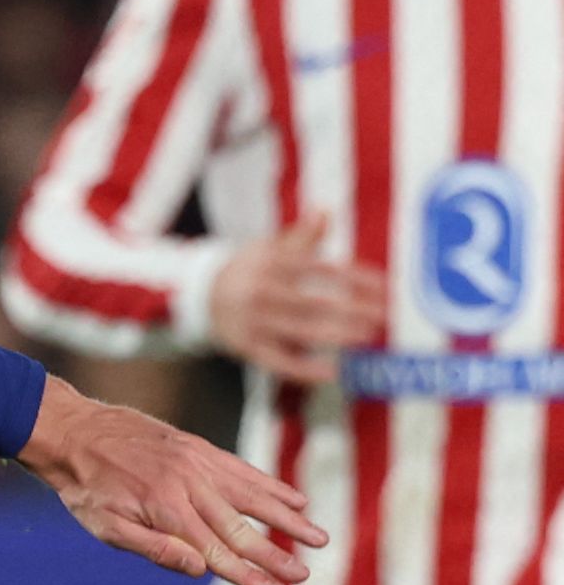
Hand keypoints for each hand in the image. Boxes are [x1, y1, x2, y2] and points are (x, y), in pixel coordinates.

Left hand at [16, 372, 324, 584]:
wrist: (76, 432)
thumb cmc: (88, 489)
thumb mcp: (106, 527)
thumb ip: (154, 548)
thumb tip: (199, 569)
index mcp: (166, 510)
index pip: (216, 551)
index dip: (249, 574)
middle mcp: (189, 485)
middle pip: (241, 527)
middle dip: (276, 554)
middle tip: (306, 575)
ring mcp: (199, 463)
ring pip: (253, 496)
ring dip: (288, 519)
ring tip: (318, 537)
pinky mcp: (201, 448)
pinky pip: (243, 470)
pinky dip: (271, 486)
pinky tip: (295, 500)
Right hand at [206, 215, 384, 384]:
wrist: (198, 294)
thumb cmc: (249, 270)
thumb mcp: (270, 248)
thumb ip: (302, 235)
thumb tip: (325, 211)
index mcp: (274, 263)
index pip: (324, 270)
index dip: (357, 279)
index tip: (385, 288)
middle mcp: (263, 291)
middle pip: (316, 302)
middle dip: (353, 310)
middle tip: (383, 316)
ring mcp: (254, 321)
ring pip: (301, 331)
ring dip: (337, 335)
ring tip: (366, 337)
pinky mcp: (246, 346)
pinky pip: (279, 361)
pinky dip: (305, 370)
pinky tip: (331, 372)